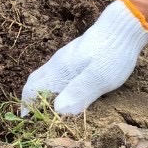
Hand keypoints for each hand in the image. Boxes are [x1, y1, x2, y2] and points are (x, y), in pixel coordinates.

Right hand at [20, 0, 147, 115]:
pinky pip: (57, 72)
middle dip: (30, 97)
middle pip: (36, 80)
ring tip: (49, 107)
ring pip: (46, 75)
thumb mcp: (99, 78)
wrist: (122, 27)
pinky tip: (67, 90)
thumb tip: (58, 111)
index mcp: (60, 70)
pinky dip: (54, 84)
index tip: (25, 120)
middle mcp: (58, 63)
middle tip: (33, 115)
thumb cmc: (111, 54)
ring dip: (42, 91)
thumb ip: (79, 93)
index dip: (27, 104)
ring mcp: (67, 57)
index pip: (33, 88)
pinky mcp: (77, 55)